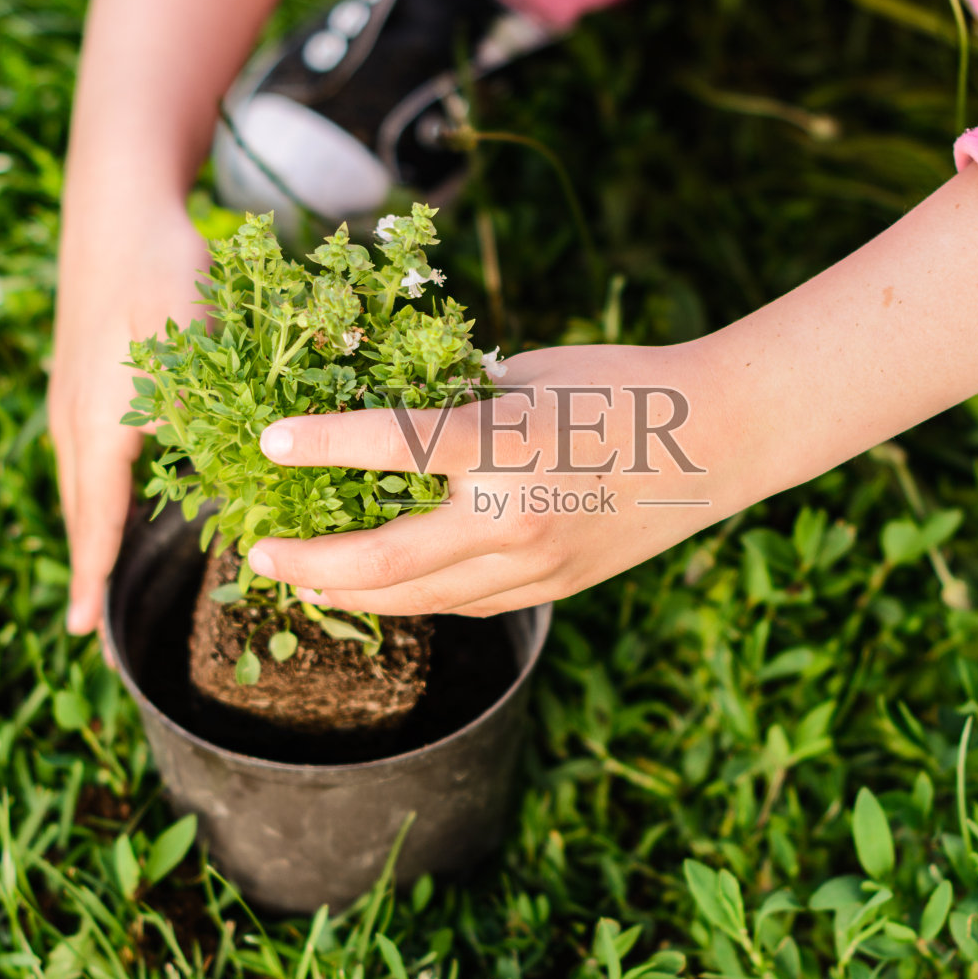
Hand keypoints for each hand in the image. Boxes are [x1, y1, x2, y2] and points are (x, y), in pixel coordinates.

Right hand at [50, 198, 208, 632]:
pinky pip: (83, 454)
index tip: (81, 631)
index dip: (92, 570)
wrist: (117, 205)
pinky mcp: (82, 378)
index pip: (94, 513)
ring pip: (78, 481)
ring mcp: (73, 396)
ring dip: (86, 529)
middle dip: (84, 563)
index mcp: (101, 417)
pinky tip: (110, 499)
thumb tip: (241, 463)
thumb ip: (212, 398)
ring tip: (94, 576)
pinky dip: (90, 490)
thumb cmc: (162, 264)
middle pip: (77, 507)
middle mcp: (76, 416)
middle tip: (83, 626)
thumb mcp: (197, 331)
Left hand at [246, 342, 744, 615]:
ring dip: (347, 593)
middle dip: (306, 563)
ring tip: (301, 577)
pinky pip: (462, 603)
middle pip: (381, 562)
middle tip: (257, 553)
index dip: (318, 443)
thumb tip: (385, 420)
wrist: (720, 443)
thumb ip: (457, 405)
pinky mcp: (550, 589)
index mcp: (505, 442)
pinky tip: (377, 587)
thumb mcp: (530, 375)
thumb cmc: (624, 386)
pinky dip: (411, 596)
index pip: (389, 444)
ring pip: (416, 598)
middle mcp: (512, 516)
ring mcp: (532, 565)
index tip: (268, 442)